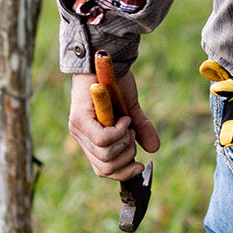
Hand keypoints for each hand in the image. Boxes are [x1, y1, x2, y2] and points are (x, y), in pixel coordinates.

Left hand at [69, 68, 160, 182]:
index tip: (138, 165)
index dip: (122, 172)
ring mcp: (78, 130)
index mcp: (90, 139)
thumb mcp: (130, 110)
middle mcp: (81, 137)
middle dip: (126, 157)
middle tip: (131, 134)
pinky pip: (103, 140)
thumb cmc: (116, 82)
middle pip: (104, 168)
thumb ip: (140, 129)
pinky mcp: (79, 120)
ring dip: (124, 142)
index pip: (102, 170)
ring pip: (105, 155)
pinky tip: (124, 118)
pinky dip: (119, 132)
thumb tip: (154, 149)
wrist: (104, 59)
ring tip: (127, 123)